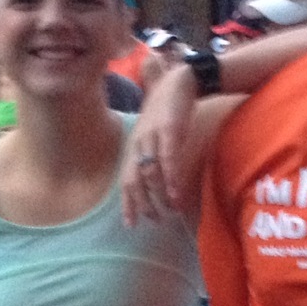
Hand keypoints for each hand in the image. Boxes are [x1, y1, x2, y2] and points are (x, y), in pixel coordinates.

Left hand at [121, 63, 195, 225]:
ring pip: (150, 173)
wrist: (180, 81)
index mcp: (134, 146)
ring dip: (159, 196)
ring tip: (169, 212)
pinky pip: (167, 159)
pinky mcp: (169, 131)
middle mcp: (139, 143)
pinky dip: (170, 179)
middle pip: (134, 180)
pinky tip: (175, 194)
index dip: (127, 203)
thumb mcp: (153, 134)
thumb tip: (157, 182)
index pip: (126, 180)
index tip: (131, 224)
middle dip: (142, 204)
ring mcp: (153, 137)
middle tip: (154, 220)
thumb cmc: (167, 110)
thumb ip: (152, 155)